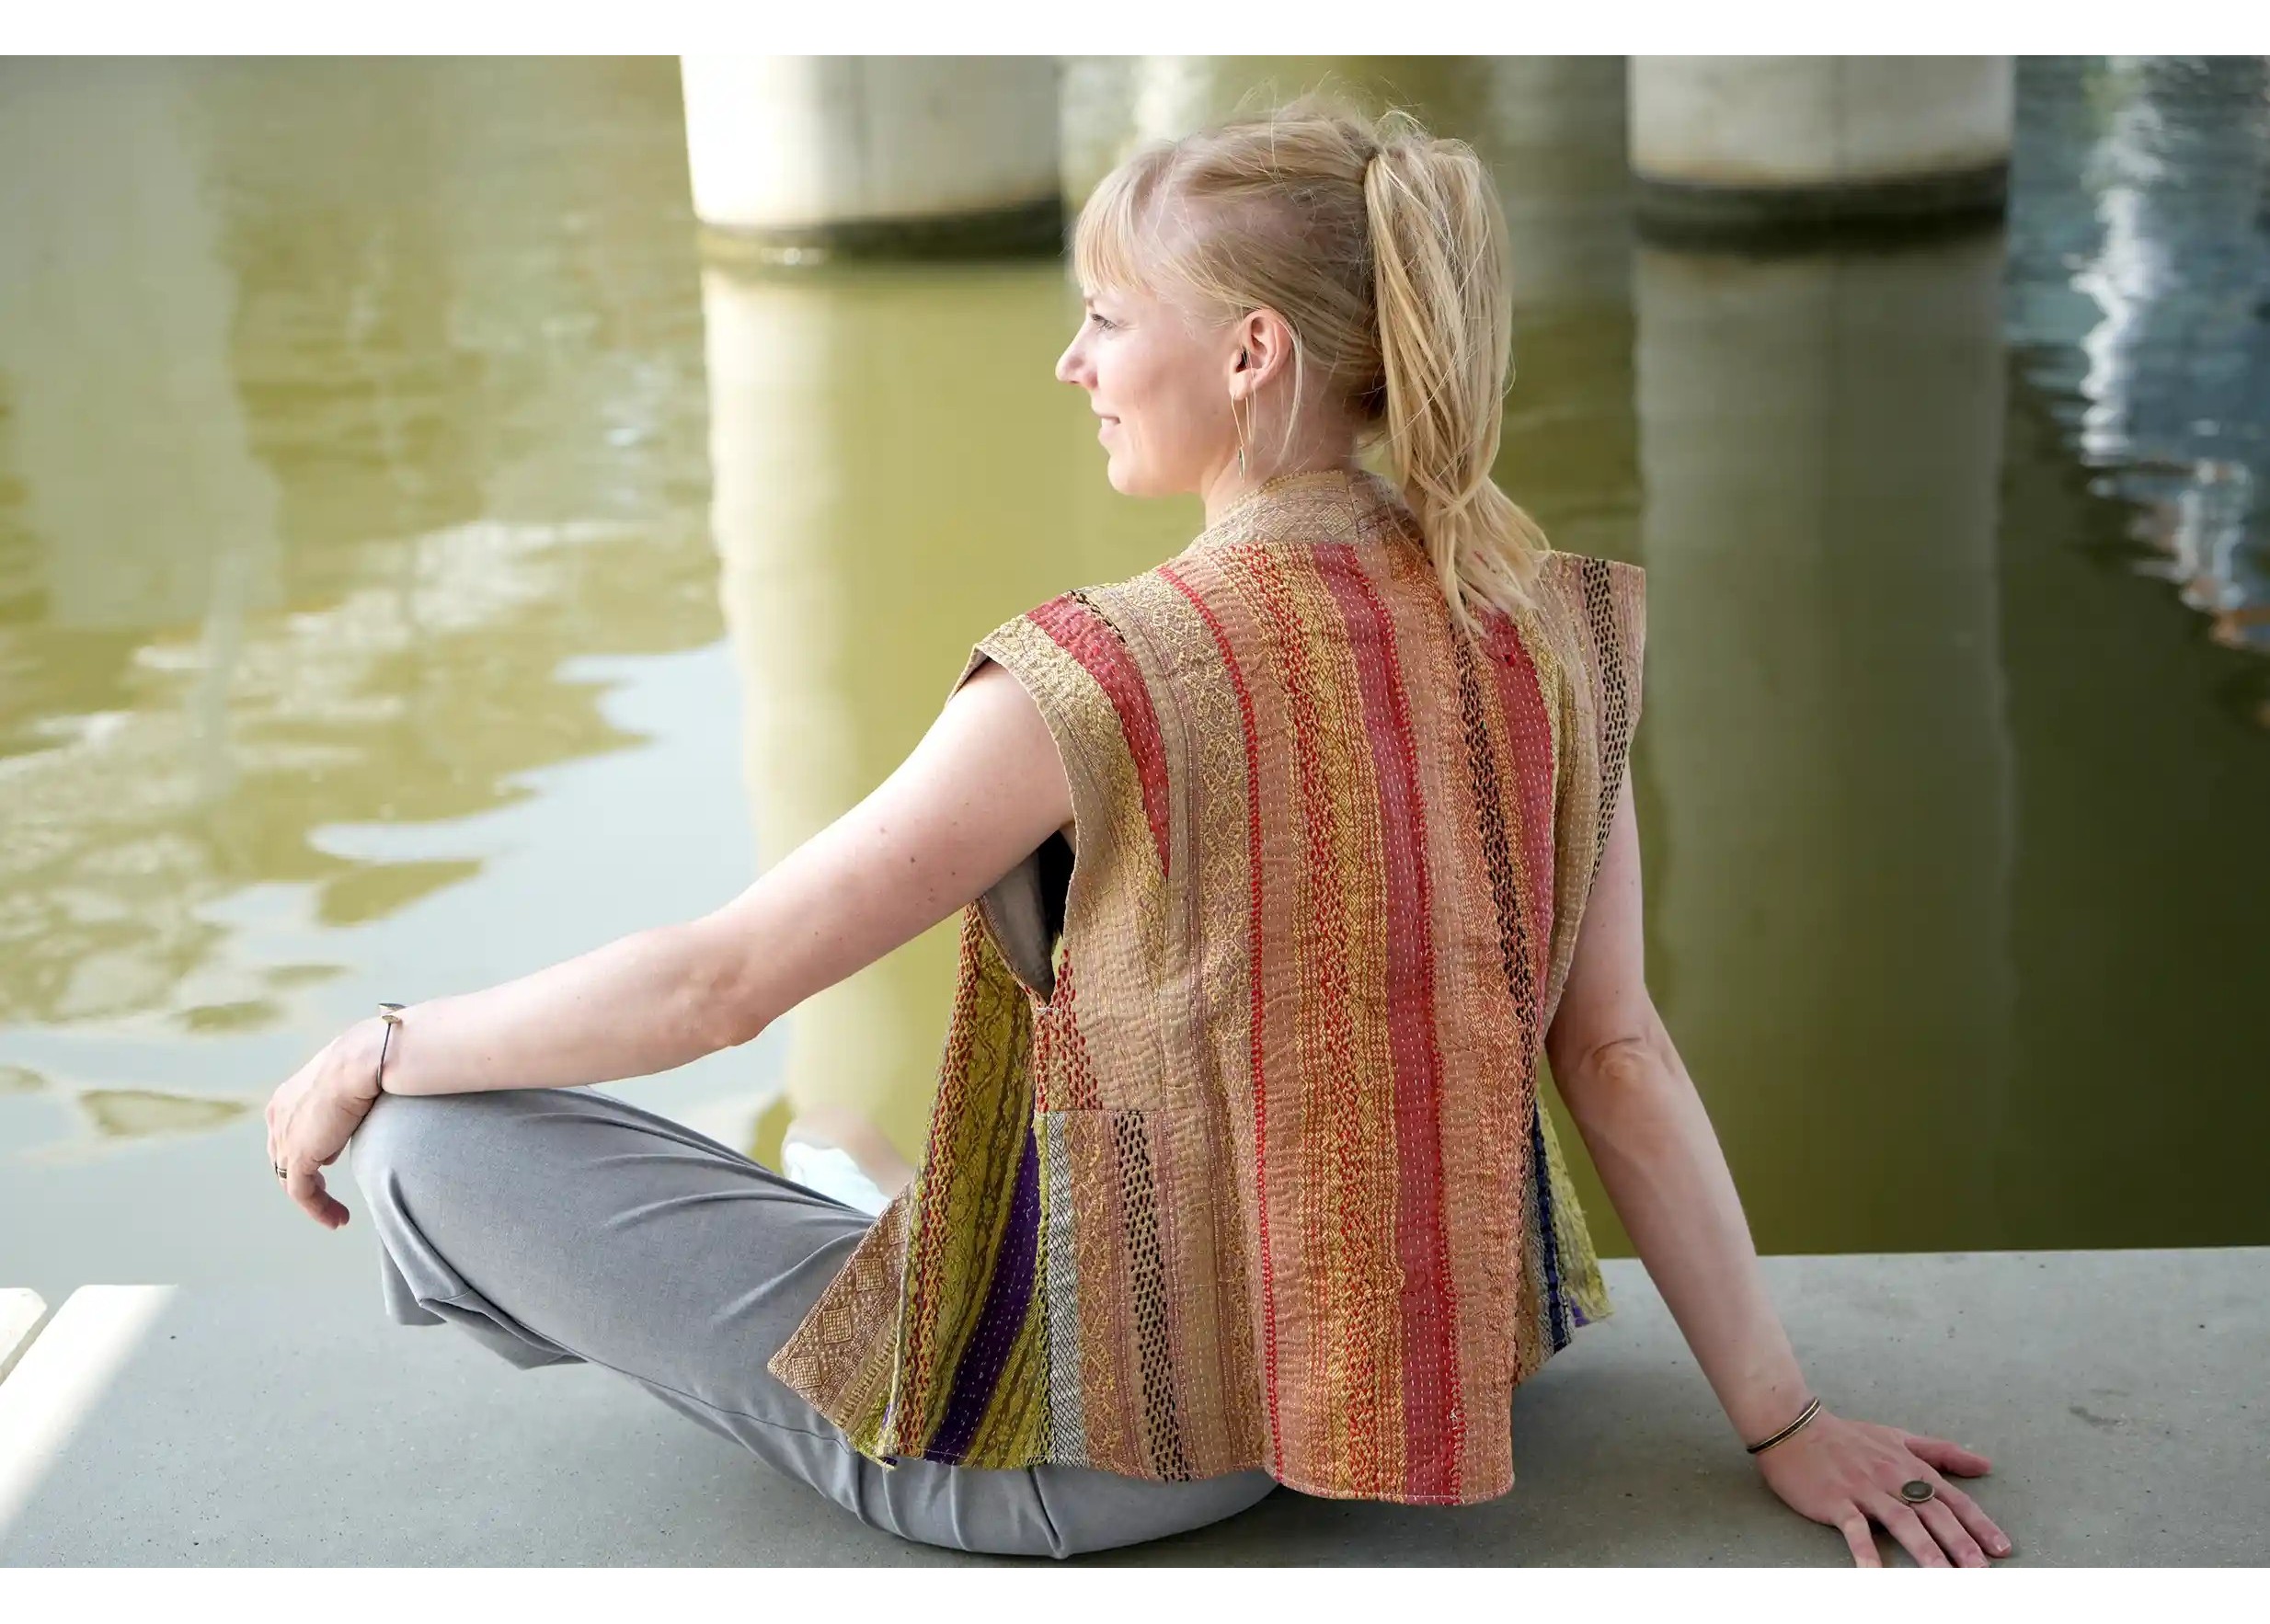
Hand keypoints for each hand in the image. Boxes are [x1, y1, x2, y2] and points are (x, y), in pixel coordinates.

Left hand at [264, 1020, 385, 1229]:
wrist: (363, 1060)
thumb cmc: (368, 1063)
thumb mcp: (348, 1087)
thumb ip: (340, 1111)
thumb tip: (342, 1135)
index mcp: (286, 1097)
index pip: (289, 1133)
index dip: (308, 1150)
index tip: (333, 1160)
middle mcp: (277, 1117)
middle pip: (283, 1158)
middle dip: (306, 1179)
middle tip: (328, 1196)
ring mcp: (285, 1137)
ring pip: (291, 1180)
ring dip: (315, 1202)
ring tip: (337, 1217)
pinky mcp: (297, 1155)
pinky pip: (301, 1192)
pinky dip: (318, 1209)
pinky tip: (338, 1219)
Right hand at [1755, 1406, 2012, 1566]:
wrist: (1794, 1425)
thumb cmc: (1847, 1436)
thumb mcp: (1899, 1437)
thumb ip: (1942, 1453)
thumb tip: (1985, 1464)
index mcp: (1909, 1466)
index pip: (1952, 1499)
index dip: (1978, 1524)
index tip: (2002, 1549)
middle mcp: (1892, 1477)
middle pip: (1933, 1513)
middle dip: (1960, 1543)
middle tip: (1981, 1572)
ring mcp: (1864, 1489)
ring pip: (1901, 1520)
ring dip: (1924, 1550)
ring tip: (1942, 1577)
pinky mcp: (1835, 1500)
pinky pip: (1853, 1528)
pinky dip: (1864, 1551)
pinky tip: (1874, 1574)